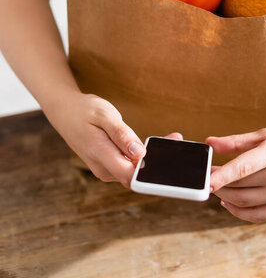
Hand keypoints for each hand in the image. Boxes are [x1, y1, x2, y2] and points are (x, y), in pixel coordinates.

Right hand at [46, 91, 182, 188]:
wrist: (66, 112)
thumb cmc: (85, 110)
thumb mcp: (104, 115)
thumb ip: (121, 135)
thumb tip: (140, 153)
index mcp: (101, 156)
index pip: (132, 177)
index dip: (154, 173)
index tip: (170, 156)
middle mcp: (105, 169)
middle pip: (138, 175)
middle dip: (160, 163)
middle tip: (177, 142)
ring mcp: (107, 170)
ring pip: (137, 171)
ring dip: (155, 158)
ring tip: (173, 139)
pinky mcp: (111, 166)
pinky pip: (131, 165)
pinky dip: (145, 156)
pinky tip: (159, 143)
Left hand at [206, 126, 265, 222]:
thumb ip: (238, 141)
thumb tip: (210, 142)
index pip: (243, 167)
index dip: (221, 175)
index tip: (204, 180)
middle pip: (241, 185)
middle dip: (219, 183)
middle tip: (206, 176)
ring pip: (245, 202)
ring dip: (226, 197)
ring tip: (216, 188)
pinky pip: (257, 216)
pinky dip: (239, 211)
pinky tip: (229, 203)